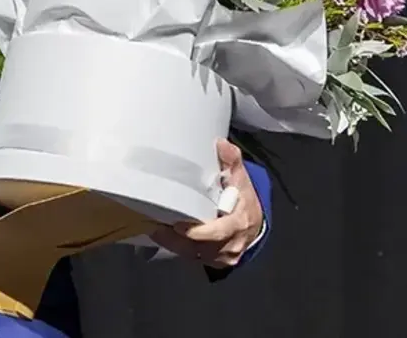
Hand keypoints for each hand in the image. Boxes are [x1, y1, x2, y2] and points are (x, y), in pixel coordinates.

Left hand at [148, 139, 263, 268]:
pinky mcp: (212, 260)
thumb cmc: (243, 198)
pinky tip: (160, 233)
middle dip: (177, 238)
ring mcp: (222, 256)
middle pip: (201, 246)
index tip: (177, 225)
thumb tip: (220, 144)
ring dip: (172, 242)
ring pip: (192, 253)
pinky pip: (190, 256)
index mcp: (239, 223)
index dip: (198, 232)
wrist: (252, 223)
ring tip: (154, 227)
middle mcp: (231, 244)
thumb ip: (232, 161)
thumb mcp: (241, 179)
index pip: (219, 232)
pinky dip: (175, 246)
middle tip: (156, 225)